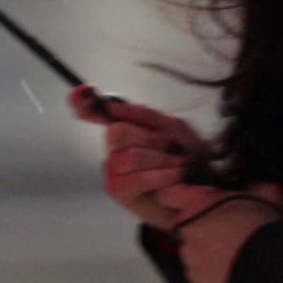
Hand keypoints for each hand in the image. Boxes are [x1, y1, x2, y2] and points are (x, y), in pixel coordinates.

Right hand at [68, 85, 206, 229]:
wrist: (200, 190)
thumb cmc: (185, 157)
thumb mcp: (173, 129)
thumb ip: (144, 115)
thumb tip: (112, 105)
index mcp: (126, 128)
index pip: (97, 113)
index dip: (84, 102)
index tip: (82, 91)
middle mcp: (114, 148)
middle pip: (117, 132)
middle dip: (150, 138)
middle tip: (171, 147)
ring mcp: (113, 170)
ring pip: (130, 157)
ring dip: (162, 160)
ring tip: (179, 165)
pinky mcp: (118, 190)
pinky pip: (136, 178)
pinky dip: (161, 176)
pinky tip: (175, 176)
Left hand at [157, 182, 282, 282]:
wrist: (266, 265)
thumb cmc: (262, 228)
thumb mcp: (264, 195)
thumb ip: (254, 189)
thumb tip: (262, 188)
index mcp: (198, 202)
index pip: (170, 195)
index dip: (179, 197)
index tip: (188, 199)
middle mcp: (187, 227)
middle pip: (185, 223)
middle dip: (201, 225)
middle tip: (224, 228)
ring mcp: (189, 254)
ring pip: (192, 248)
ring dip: (206, 248)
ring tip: (231, 251)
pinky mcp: (195, 277)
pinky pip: (198, 270)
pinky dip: (210, 269)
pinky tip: (229, 266)